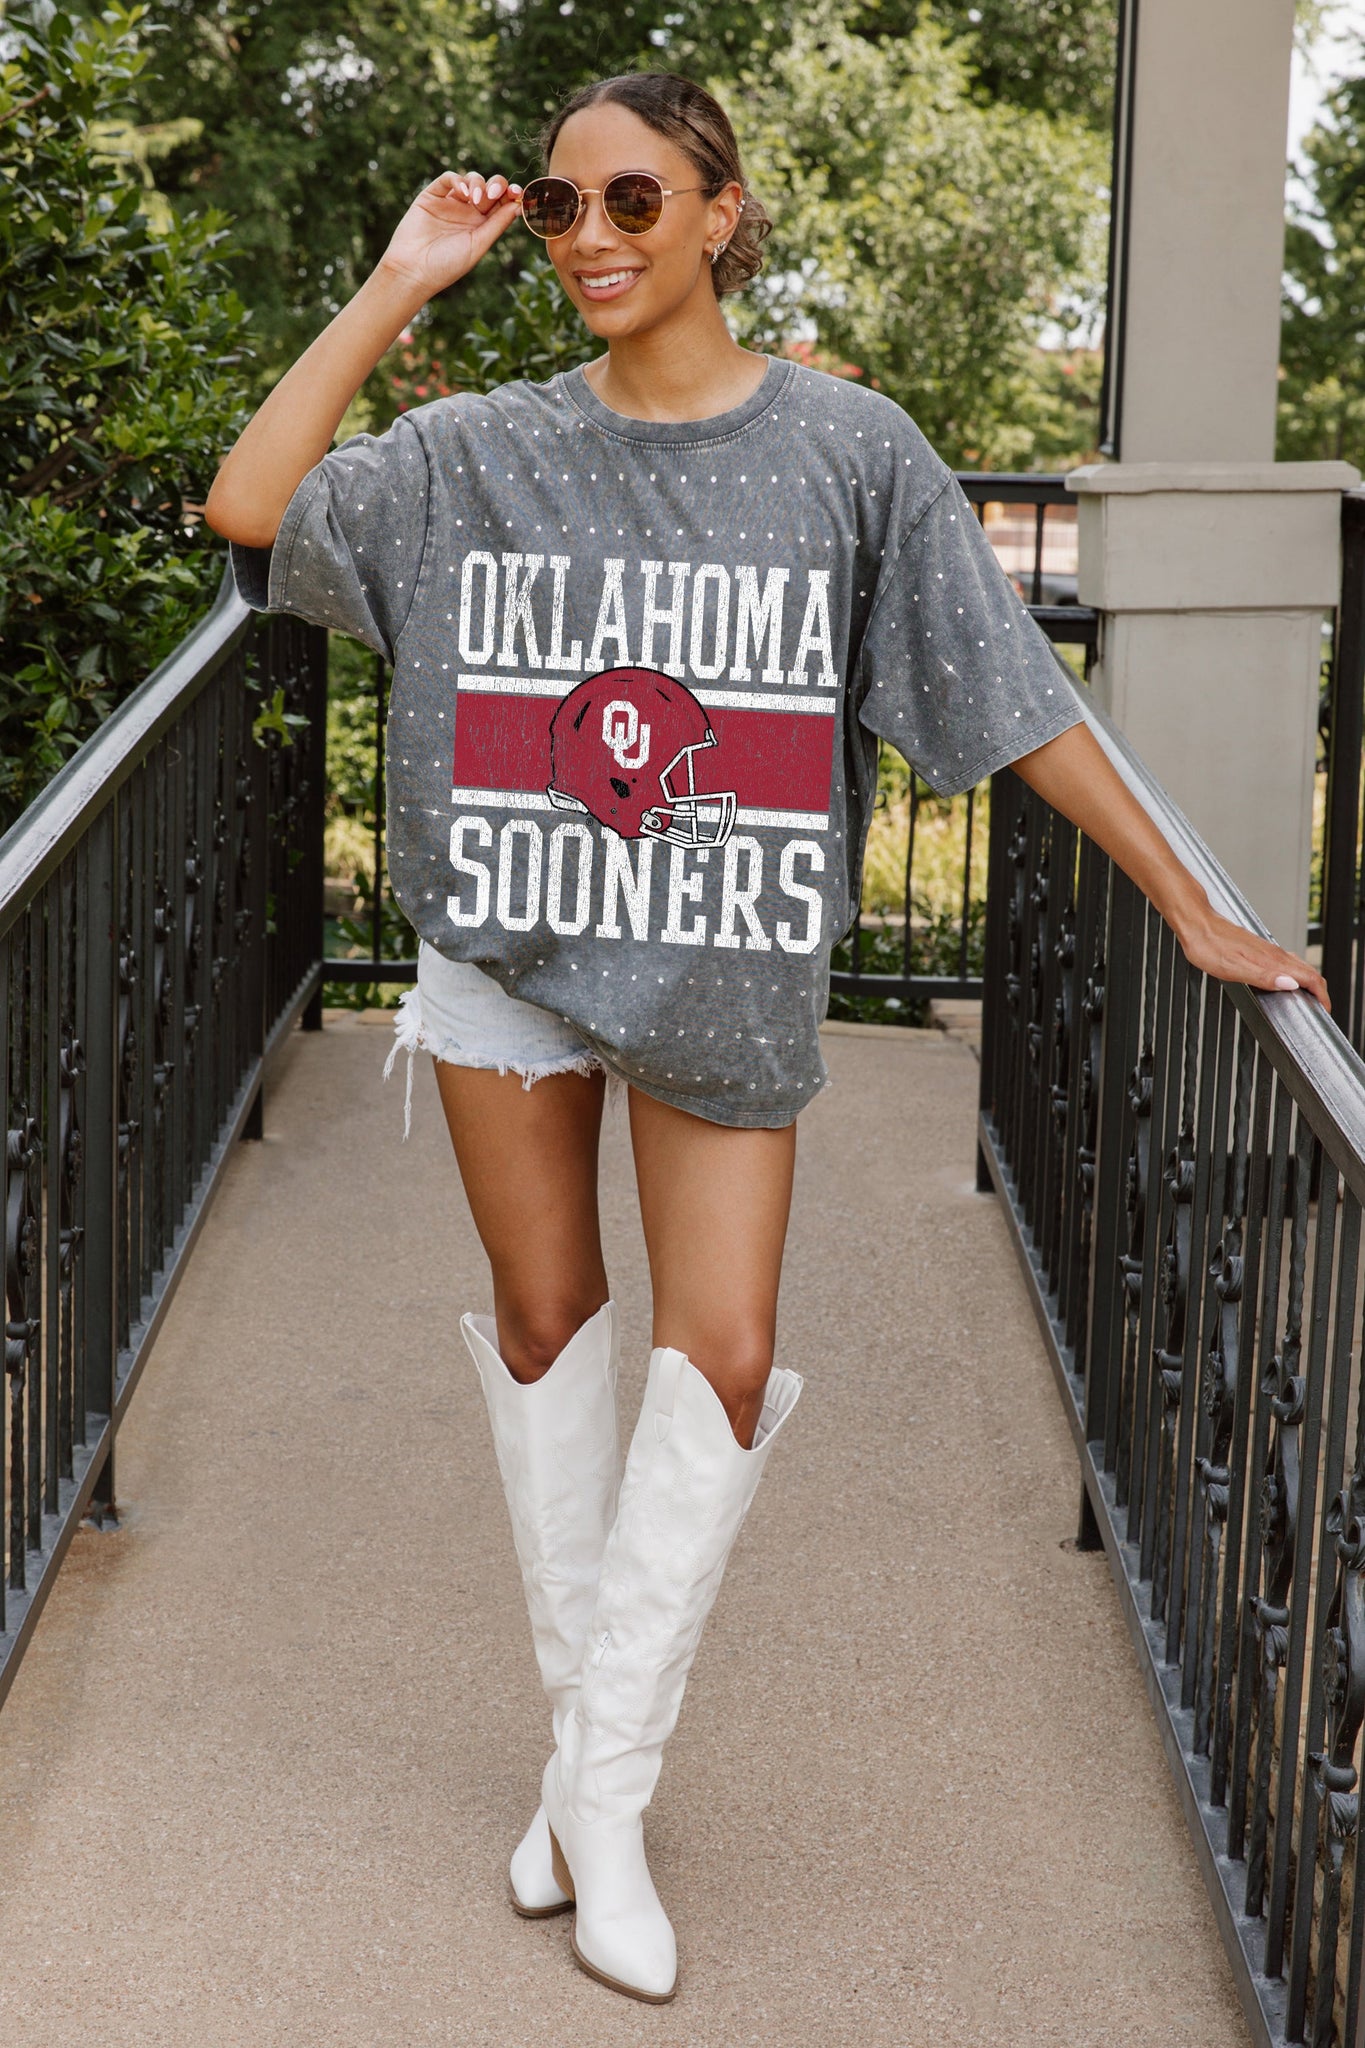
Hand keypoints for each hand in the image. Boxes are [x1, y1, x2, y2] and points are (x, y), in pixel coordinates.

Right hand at [377, 169, 522, 300]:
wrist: (414, 270)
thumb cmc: (447, 265)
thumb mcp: (478, 245)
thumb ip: (497, 225)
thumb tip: (518, 206)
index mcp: (482, 226)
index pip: (501, 204)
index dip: (511, 195)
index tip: (518, 194)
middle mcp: (468, 212)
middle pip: (489, 187)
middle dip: (496, 185)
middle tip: (495, 193)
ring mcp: (450, 202)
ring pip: (471, 179)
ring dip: (478, 184)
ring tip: (475, 199)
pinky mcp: (432, 195)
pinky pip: (448, 179)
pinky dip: (458, 181)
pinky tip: (462, 193)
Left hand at [1175, 901, 1330, 1011]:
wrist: (1196, 924)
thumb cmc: (1209, 946)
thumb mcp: (1234, 968)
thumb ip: (1264, 978)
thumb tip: (1290, 984)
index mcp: (1271, 960)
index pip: (1308, 976)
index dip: (1321, 994)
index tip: (1325, 1009)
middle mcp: (1273, 953)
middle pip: (1308, 970)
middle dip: (1319, 990)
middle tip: (1321, 1006)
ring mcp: (1266, 949)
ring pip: (1298, 965)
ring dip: (1308, 981)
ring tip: (1309, 996)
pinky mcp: (1258, 948)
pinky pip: (1285, 961)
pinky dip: (1294, 973)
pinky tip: (1285, 978)